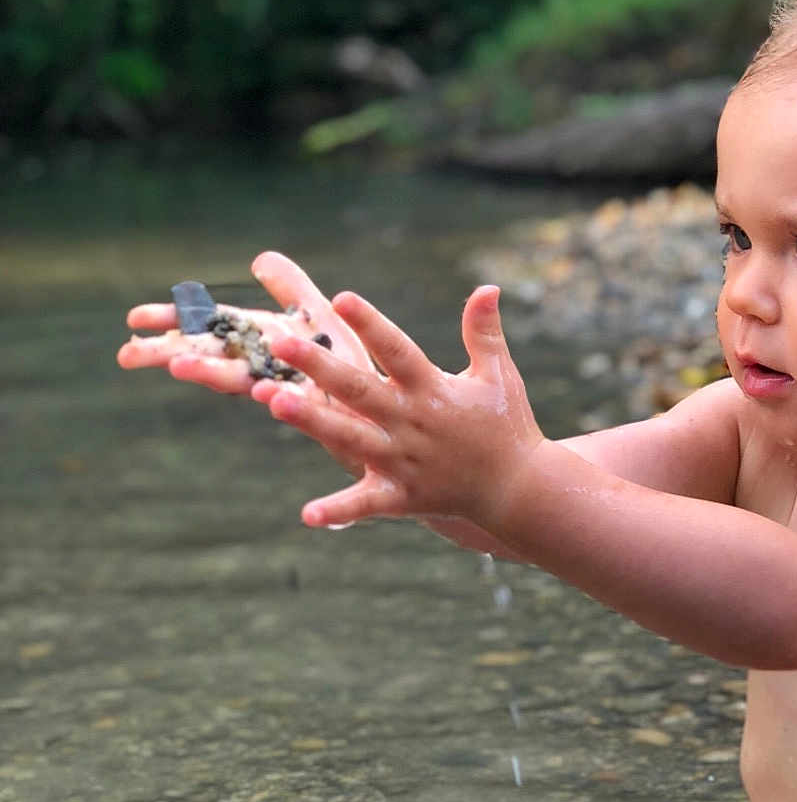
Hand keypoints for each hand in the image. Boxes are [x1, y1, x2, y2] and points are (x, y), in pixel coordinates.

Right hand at [118, 250, 371, 394]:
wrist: (394, 415)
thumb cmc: (355, 367)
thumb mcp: (322, 318)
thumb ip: (293, 290)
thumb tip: (259, 258)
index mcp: (269, 341)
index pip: (213, 326)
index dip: (175, 321)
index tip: (132, 319)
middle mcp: (275, 366)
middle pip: (216, 355)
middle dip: (173, 352)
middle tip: (127, 354)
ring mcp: (296, 392)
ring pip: (249, 383)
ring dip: (212, 375)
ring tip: (177, 368)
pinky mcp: (326, 416)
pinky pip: (303, 411)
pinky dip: (282, 402)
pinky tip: (265, 396)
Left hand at [262, 285, 540, 531]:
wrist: (520, 489)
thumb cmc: (507, 426)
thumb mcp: (499, 375)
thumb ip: (484, 332)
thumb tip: (487, 287)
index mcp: (433, 390)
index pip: (397, 350)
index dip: (371, 324)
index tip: (341, 299)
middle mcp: (413, 423)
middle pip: (361, 390)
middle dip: (320, 366)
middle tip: (280, 343)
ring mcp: (405, 461)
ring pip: (351, 438)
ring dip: (312, 422)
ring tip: (272, 401)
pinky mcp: (403, 497)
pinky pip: (367, 504)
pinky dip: (339, 511)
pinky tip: (308, 514)